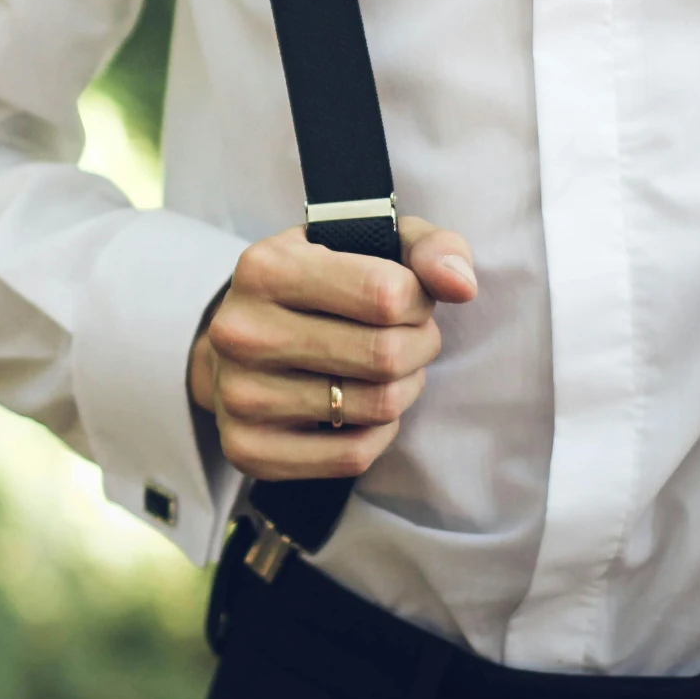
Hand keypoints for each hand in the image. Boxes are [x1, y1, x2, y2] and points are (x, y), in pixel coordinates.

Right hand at [188, 216, 475, 480]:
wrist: (238, 342)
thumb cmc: (317, 286)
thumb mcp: (366, 243)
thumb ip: (427, 247)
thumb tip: (462, 284)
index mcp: (265, 268)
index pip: (386, 294)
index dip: (419, 300)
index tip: (409, 298)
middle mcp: (241, 332)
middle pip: (385, 354)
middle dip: (419, 346)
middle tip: (409, 338)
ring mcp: (239, 395)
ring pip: (377, 407)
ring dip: (404, 389)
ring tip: (388, 371)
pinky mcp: (247, 448)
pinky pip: (353, 455)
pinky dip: (379, 434)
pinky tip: (364, 409)